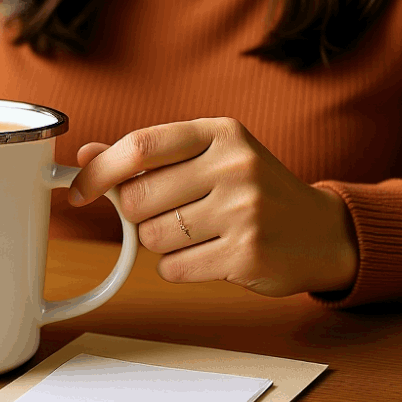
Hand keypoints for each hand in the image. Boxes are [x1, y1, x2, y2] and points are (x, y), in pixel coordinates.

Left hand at [69, 118, 358, 297]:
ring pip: (152, 237)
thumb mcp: (207, 157)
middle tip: (168, 214)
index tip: (79, 191)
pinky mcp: (247, 254)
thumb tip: (85, 154)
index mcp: (220, 132)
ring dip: (161, 244)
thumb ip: (148, 156)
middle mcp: (235, 166)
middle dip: (138, 215)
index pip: (139, 147)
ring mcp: (245, 211)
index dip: (99, 172)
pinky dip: (179, 268)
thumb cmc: (252, 190)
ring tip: (198, 233)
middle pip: (137, 199)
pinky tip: (210, 255)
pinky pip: (173, 269)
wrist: (322, 232)